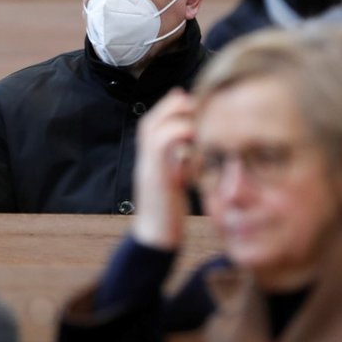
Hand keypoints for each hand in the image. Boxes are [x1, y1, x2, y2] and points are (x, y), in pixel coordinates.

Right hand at [132, 89, 195, 249]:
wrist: (155, 242)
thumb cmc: (170, 216)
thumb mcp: (176, 184)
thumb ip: (180, 165)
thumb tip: (197, 150)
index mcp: (150, 162)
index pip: (153, 125)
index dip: (169, 108)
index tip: (190, 99)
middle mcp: (144, 162)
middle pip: (149, 122)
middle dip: (171, 107)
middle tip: (194, 101)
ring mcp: (146, 169)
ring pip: (151, 129)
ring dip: (173, 116)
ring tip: (196, 113)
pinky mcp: (154, 178)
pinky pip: (159, 146)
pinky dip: (176, 133)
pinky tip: (195, 134)